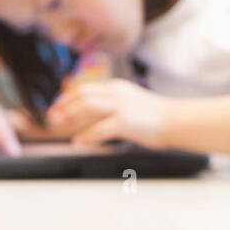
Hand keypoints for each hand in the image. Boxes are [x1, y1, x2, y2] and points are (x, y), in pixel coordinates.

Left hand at [48, 79, 173, 147]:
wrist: (177, 121)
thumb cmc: (157, 116)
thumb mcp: (131, 102)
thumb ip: (113, 103)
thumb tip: (94, 112)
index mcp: (117, 88)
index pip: (85, 88)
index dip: (67, 98)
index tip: (57, 107)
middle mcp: (117, 94)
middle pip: (82, 95)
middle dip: (63, 106)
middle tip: (52, 117)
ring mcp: (121, 107)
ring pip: (87, 107)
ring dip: (69, 116)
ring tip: (58, 125)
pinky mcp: (125, 122)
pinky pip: (100, 129)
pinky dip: (86, 135)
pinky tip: (79, 141)